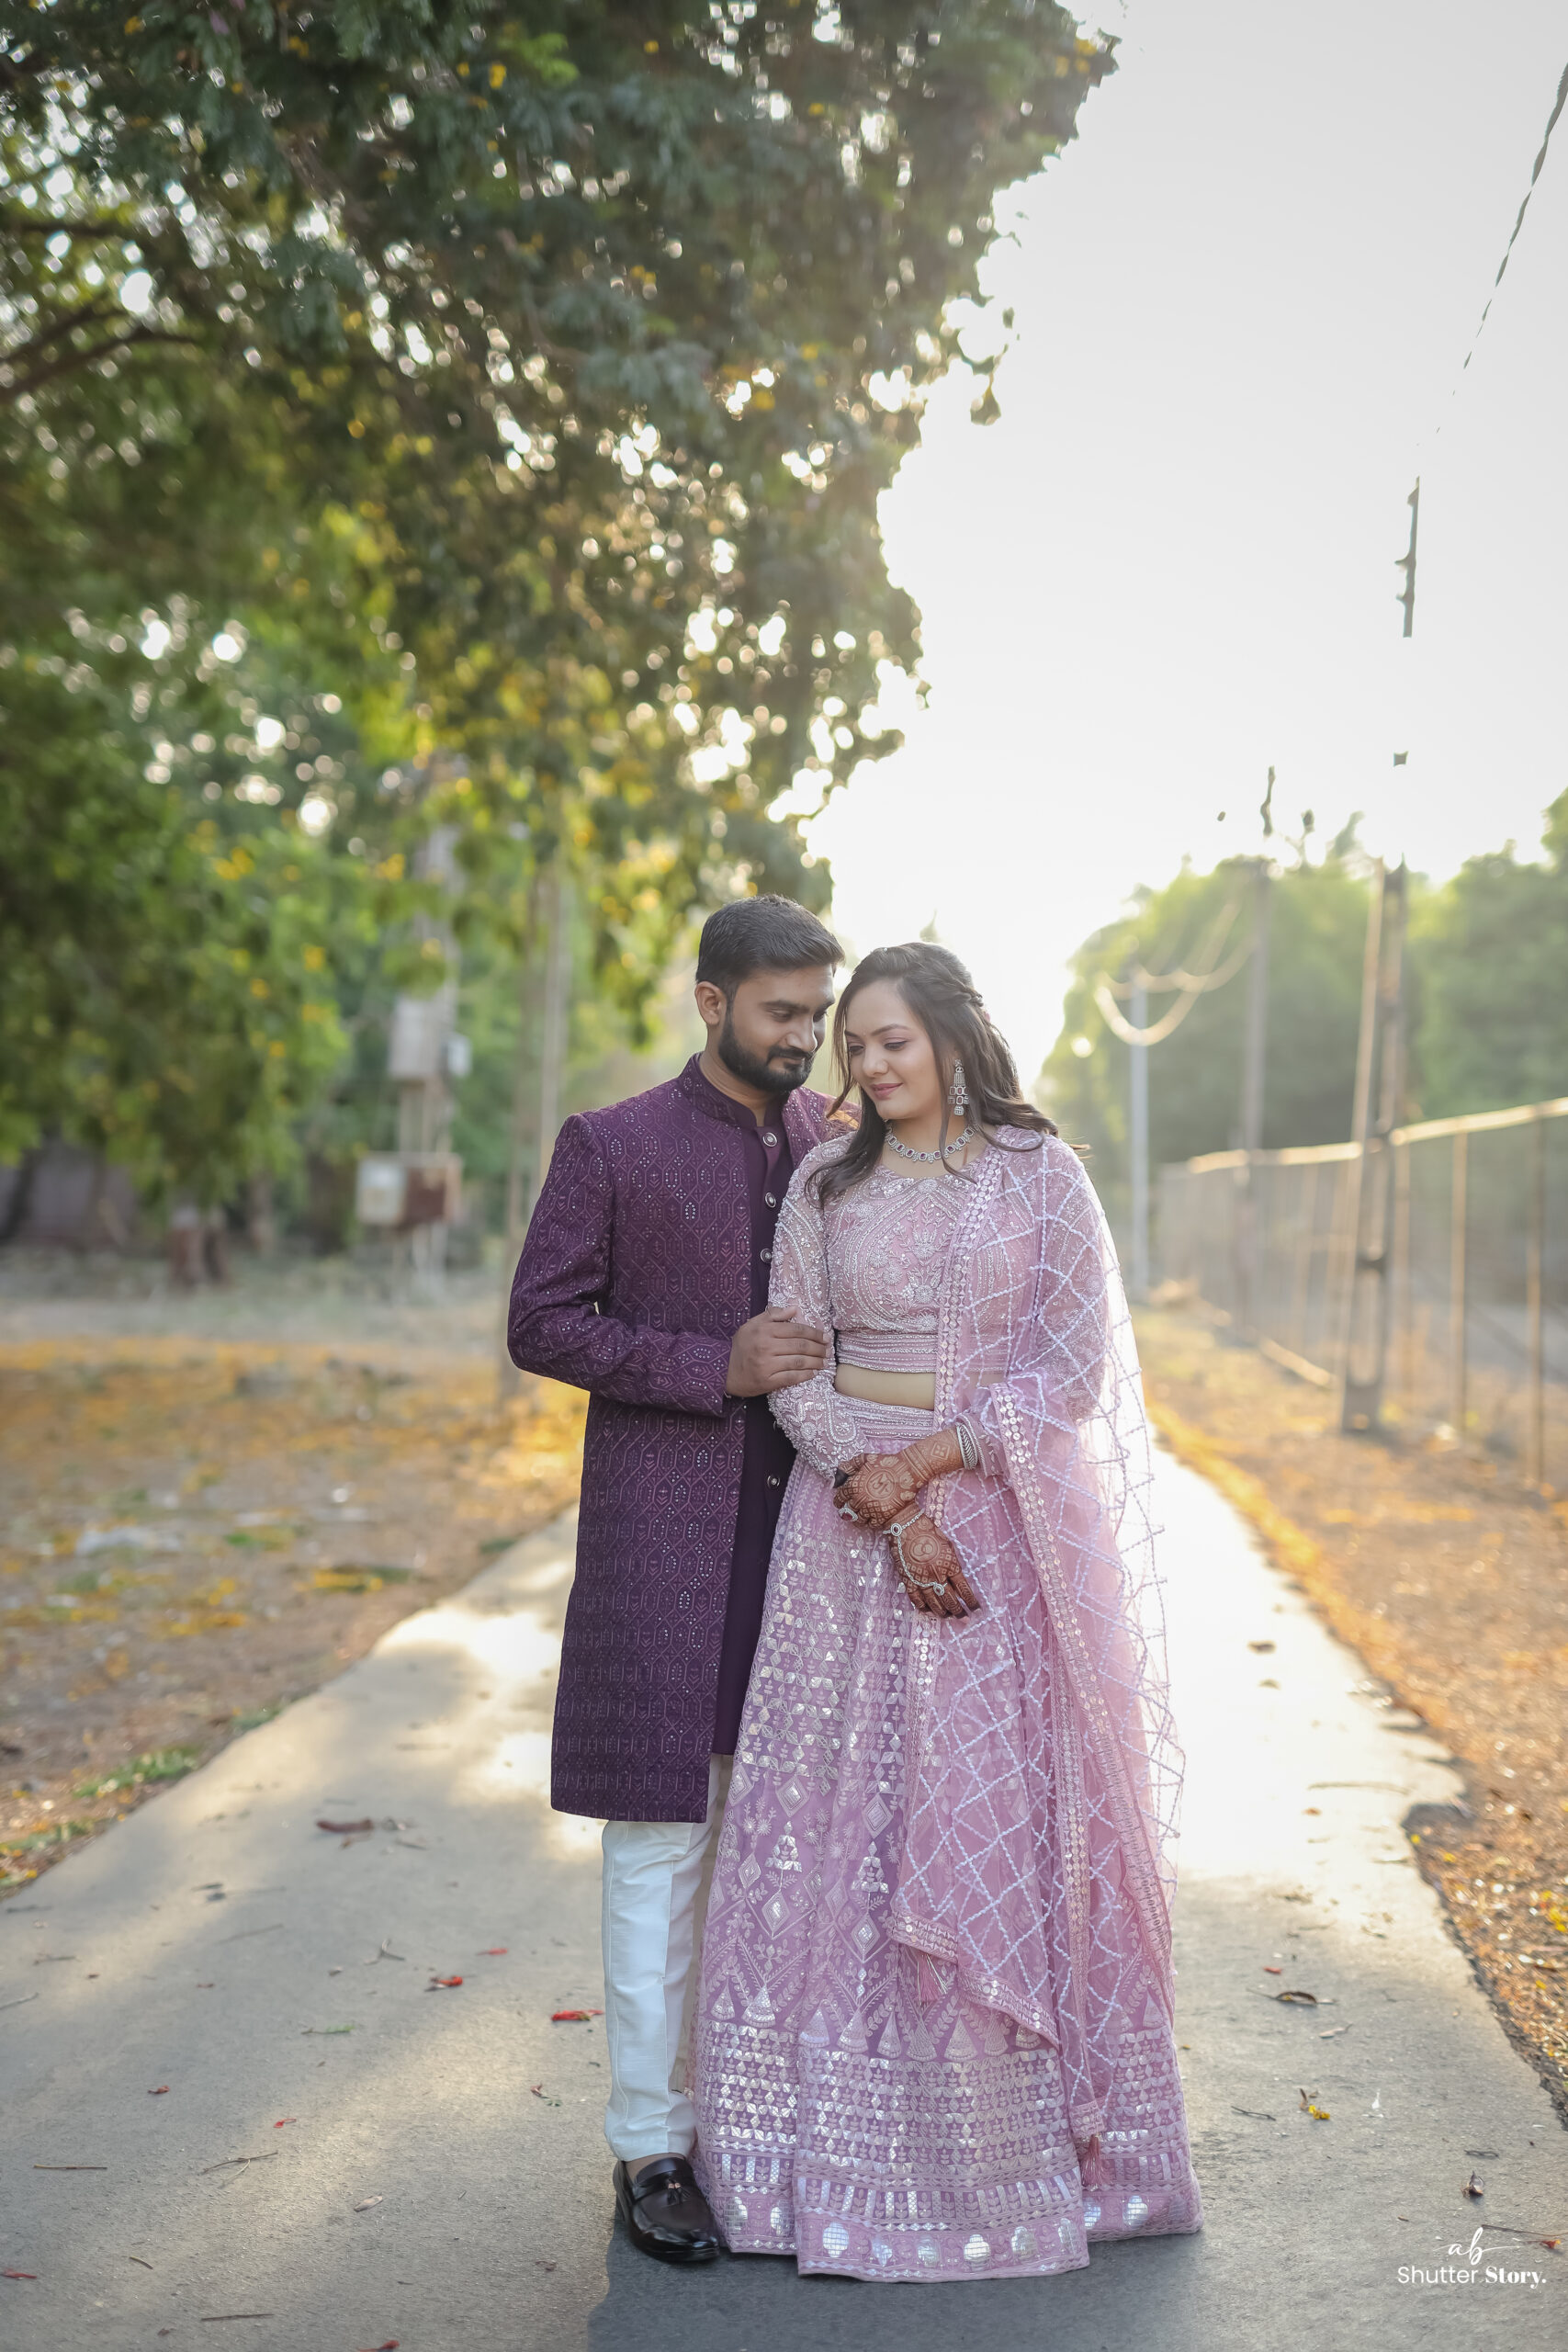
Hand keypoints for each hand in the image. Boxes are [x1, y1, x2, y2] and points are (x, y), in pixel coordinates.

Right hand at [725, 1304, 829, 1396]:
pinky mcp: (767, 1381)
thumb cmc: (741, 1346)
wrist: (723, 1370)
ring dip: (816, 1362)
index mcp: (765, 1330)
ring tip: (824, 1361)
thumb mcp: (752, 1324)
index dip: (814, 1333)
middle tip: (828, 1350)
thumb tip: (794, 1309)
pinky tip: (813, 1373)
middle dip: (818, 1348)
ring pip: (799, 1362)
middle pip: (801, 1346)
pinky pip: (791, 1377)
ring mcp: (767, 1365)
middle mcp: (766, 1346)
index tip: (825, 1336)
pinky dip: (805, 1375)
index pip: (797, 1330)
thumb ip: (773, 1315)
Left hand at [834, 1427, 965, 1529]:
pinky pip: (872, 1524)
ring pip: (858, 1520)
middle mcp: (860, 1499)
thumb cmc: (886, 1463)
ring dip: (858, 1517)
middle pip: (848, 1510)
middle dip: (848, 1510)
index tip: (840, 1502)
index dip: (839, 1500)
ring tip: (861, 1515)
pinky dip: (871, 1522)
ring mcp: (871, 1508)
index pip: (840, 1497)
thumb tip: (838, 1474)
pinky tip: (873, 1516)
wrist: (908, 1471)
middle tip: (850, 1510)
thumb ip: (849, 1466)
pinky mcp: (883, 1515)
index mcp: (854, 1485)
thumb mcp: (865, 1459)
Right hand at [887, 1512, 979, 1617]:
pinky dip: (923, 1607)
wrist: (904, 1525)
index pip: (964, 1589)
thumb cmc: (928, 1530)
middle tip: (965, 1620)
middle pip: (950, 1599)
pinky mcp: (907, 1579)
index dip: (971, 1601)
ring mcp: (921, 1578)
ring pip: (934, 1603)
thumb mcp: (948, 1544)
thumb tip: (956, 1578)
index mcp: (949, 1564)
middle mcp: (936, 1574)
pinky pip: (916, 1599)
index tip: (976, 1610)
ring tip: (949, 1618)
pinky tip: (929, 1612)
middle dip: (959, 1612)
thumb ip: (952, 1562)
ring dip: (943, 1613)